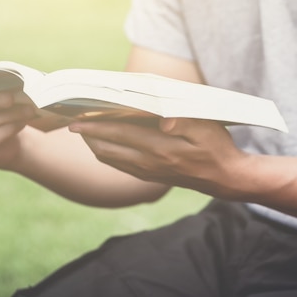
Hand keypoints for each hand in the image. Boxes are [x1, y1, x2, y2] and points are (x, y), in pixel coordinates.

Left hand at [68, 118, 247, 196]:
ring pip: (109, 158)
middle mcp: (149, 163)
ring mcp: (147, 172)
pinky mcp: (148, 176)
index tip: (75, 118)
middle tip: (72, 118)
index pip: (120, 134)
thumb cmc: (216, 146)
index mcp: (161, 149)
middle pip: (107, 148)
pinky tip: (103, 141)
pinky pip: (119, 164)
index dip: (95, 125)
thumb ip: (184, 120)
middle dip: (87, 134)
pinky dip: (106, 152)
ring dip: (94, 143)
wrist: (224, 178)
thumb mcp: (207, 128)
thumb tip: (163, 118)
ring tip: (84, 127)